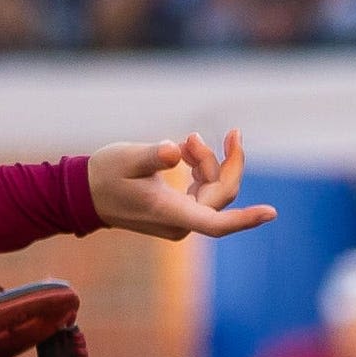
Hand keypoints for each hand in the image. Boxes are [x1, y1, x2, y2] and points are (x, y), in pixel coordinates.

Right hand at [88, 130, 276, 240]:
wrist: (83, 194)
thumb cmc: (103, 176)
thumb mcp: (126, 158)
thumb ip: (152, 155)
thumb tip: (173, 152)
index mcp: (172, 213)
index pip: (216, 222)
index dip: (245, 219)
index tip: (271, 213)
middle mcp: (182, 222)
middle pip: (221, 193)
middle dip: (221, 160)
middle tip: (207, 134)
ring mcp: (182, 219)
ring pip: (214, 189)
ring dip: (207, 161)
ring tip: (185, 140)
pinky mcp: (180, 212)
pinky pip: (204, 190)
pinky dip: (200, 168)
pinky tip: (186, 151)